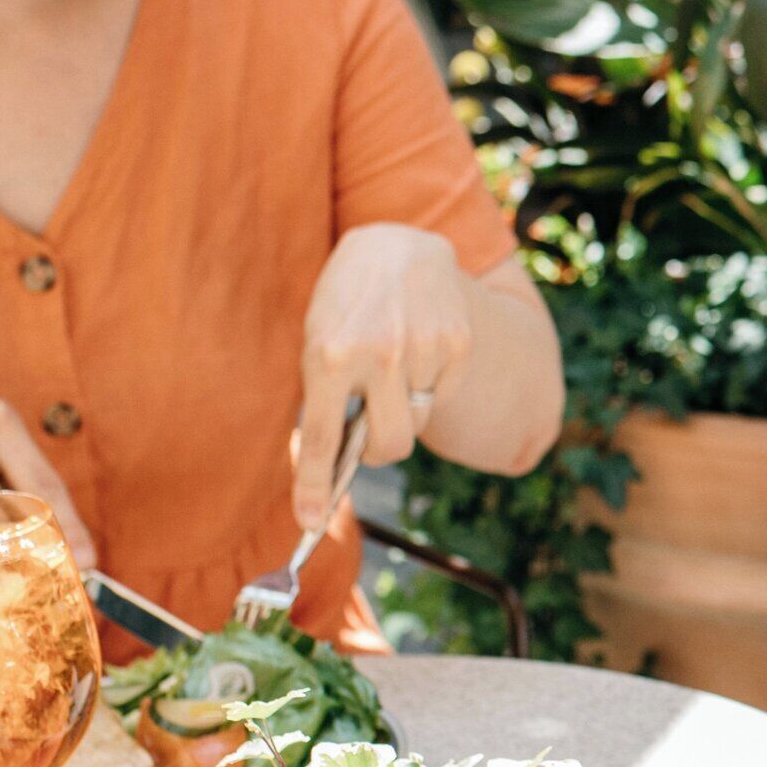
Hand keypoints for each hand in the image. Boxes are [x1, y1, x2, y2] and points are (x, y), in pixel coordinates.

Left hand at [295, 223, 471, 523]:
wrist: (397, 245)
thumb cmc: (344, 301)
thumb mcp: (317, 338)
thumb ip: (321, 395)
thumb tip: (328, 465)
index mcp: (327, 355)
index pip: (319, 438)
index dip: (313, 486)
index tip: (309, 521)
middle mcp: (377, 355)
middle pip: (388, 447)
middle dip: (377, 450)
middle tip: (368, 432)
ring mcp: (422, 349)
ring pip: (415, 421)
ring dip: (402, 408)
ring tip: (392, 364)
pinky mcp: (457, 343)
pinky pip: (440, 395)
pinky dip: (427, 385)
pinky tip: (416, 349)